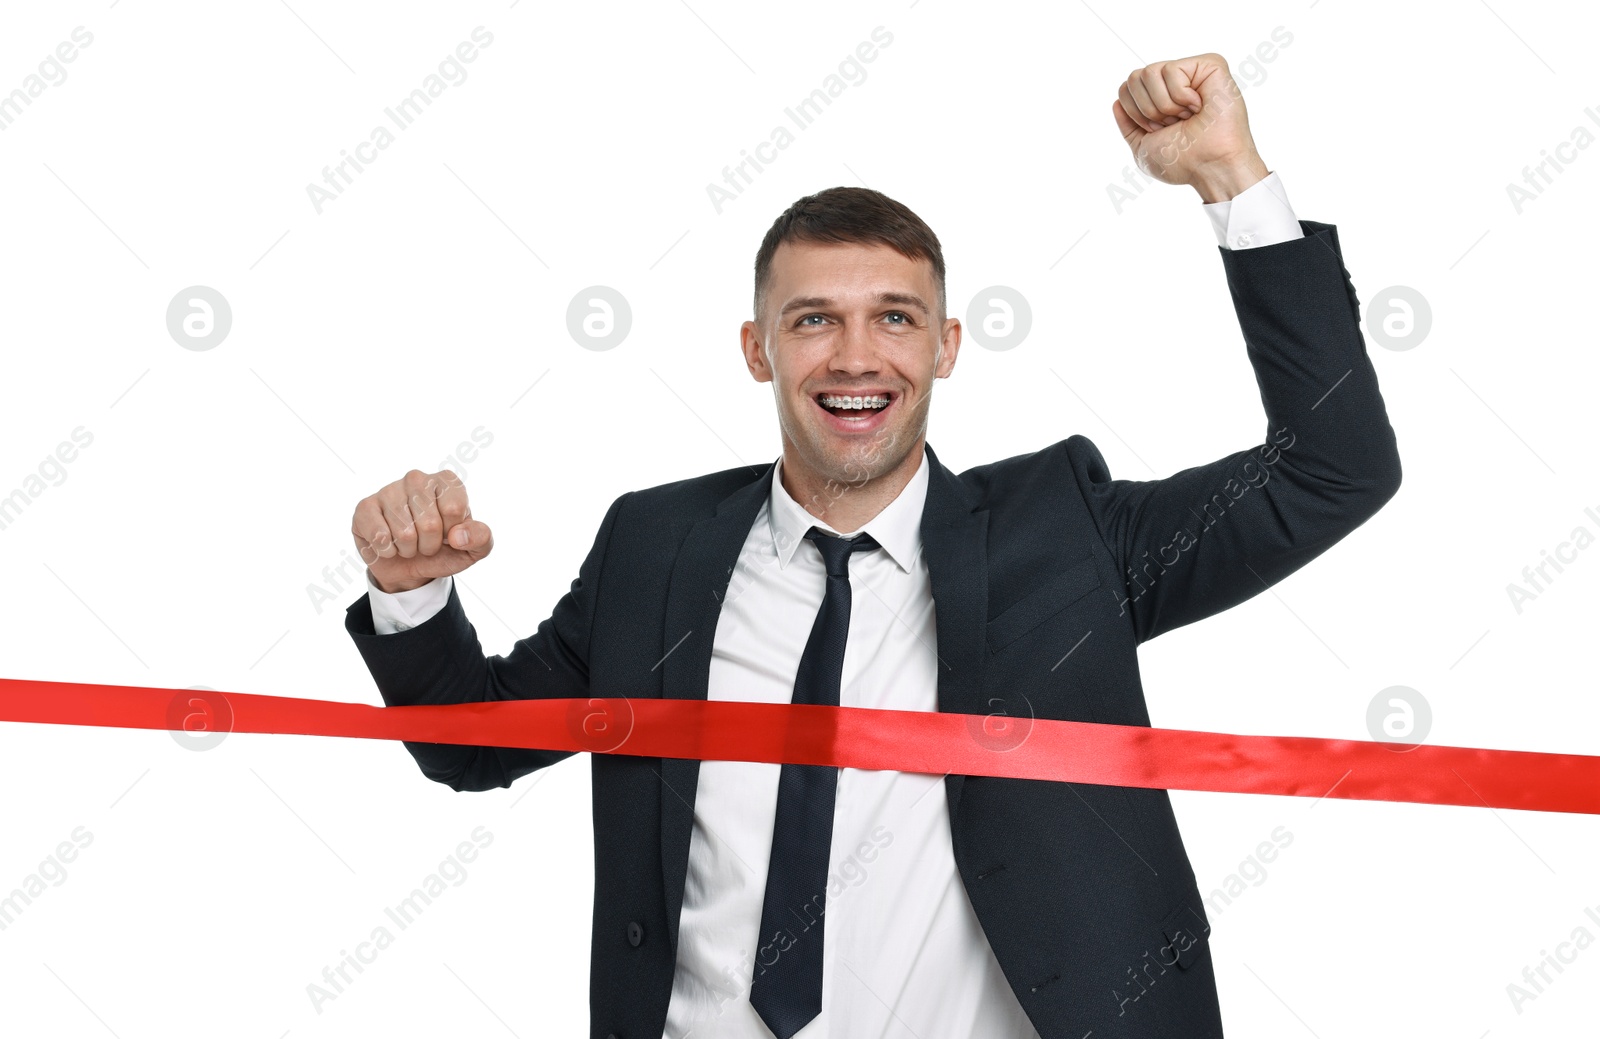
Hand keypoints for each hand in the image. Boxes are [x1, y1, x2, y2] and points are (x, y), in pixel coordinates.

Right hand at [351, 469, 492, 593]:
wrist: (410, 566)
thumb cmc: (444, 550)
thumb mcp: (472, 549)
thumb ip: (481, 538)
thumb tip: (459, 536)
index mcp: (447, 481)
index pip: (453, 510)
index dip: (453, 533)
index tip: (449, 533)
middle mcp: (417, 478)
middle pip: (429, 524)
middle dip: (430, 545)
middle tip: (426, 542)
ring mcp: (389, 490)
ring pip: (404, 534)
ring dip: (409, 550)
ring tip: (409, 543)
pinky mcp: (365, 507)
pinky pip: (380, 537)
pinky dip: (387, 551)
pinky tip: (389, 543)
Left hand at [1111, 53, 1268, 202]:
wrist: (1210, 166)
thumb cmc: (1182, 162)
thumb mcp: (1143, 147)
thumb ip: (1127, 125)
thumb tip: (1116, 102)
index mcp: (1161, 99)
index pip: (1126, 88)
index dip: (1135, 113)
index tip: (1159, 130)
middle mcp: (1176, 82)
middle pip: (1135, 77)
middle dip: (1148, 109)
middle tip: (1174, 123)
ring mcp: (1192, 72)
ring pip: (1150, 72)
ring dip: (1165, 105)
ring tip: (1188, 116)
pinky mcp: (1210, 64)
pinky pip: (1171, 70)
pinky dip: (1180, 96)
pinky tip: (1199, 106)